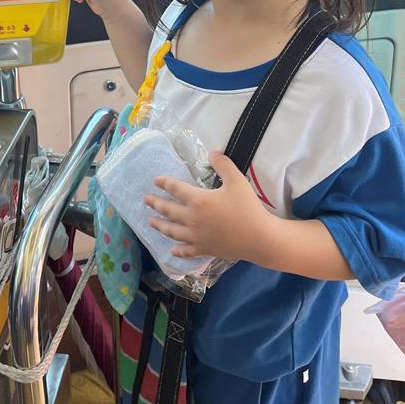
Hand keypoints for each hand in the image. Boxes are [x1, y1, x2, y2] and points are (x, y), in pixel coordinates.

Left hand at [144, 152, 272, 262]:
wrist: (258, 238)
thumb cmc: (247, 208)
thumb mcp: (237, 180)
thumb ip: (223, 164)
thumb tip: (211, 152)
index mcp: (198, 200)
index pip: (176, 189)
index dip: (165, 183)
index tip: (155, 180)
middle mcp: (192, 219)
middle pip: (169, 210)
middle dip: (156, 204)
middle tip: (146, 200)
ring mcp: (197, 237)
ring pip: (172, 231)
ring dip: (160, 226)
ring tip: (150, 222)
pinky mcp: (204, 250)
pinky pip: (187, 250)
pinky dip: (178, 250)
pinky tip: (172, 250)